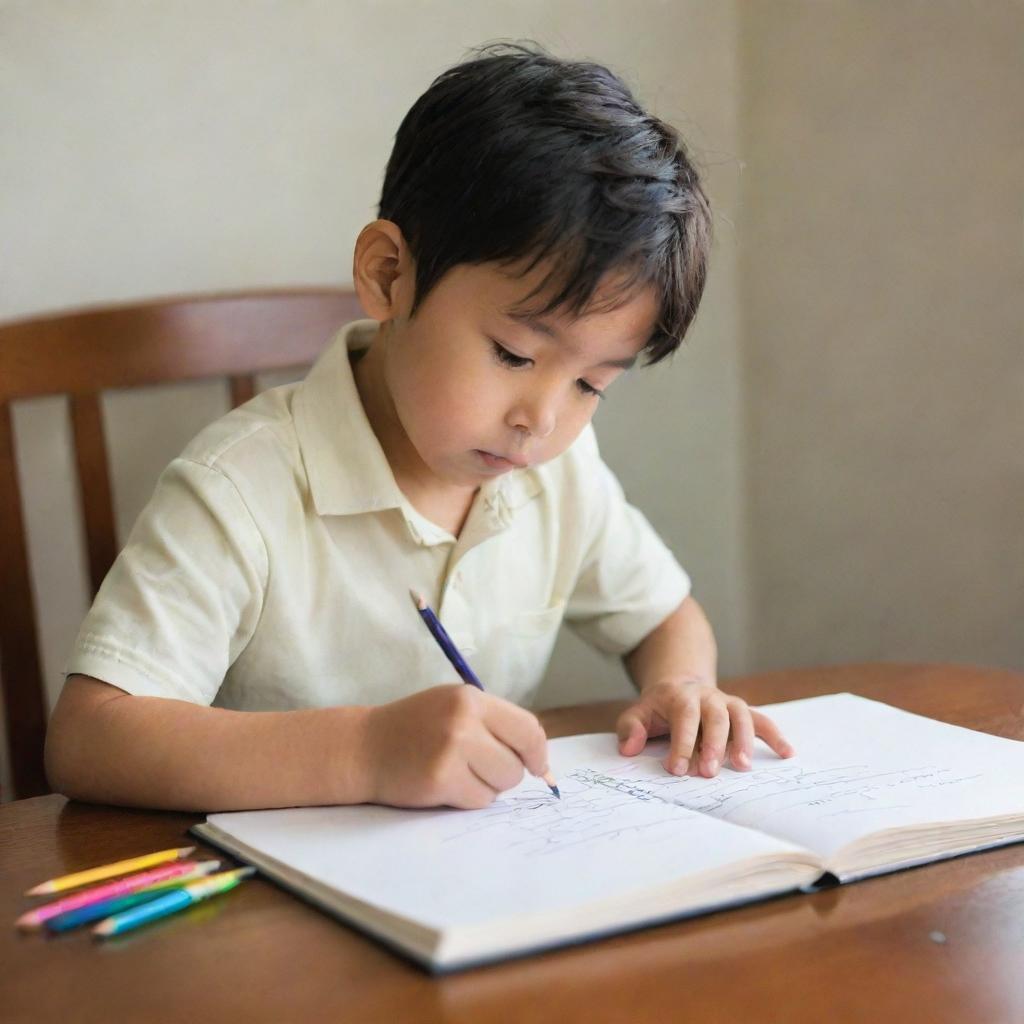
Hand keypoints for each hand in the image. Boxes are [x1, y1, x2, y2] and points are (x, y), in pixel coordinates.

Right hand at [360, 685, 550, 808]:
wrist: (364, 747)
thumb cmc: (414, 729)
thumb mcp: (453, 708)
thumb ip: (495, 725)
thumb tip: (541, 762)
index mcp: (470, 698)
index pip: (527, 728)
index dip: (537, 752)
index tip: (536, 765)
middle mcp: (464, 720)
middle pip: (517, 763)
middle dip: (504, 772)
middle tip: (475, 766)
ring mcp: (451, 750)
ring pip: (502, 784)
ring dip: (486, 786)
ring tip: (457, 772)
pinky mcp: (440, 780)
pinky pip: (479, 801)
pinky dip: (467, 799)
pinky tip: (443, 784)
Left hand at [615, 679, 793, 776]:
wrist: (679, 685)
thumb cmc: (658, 708)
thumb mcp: (637, 713)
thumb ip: (631, 728)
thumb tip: (630, 748)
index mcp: (681, 696)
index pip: (684, 717)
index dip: (682, 743)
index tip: (677, 769)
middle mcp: (708, 696)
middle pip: (715, 716)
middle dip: (714, 744)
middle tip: (709, 772)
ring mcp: (727, 702)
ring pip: (741, 715)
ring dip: (743, 741)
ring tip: (742, 767)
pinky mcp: (742, 712)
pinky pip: (761, 721)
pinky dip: (775, 735)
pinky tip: (787, 753)